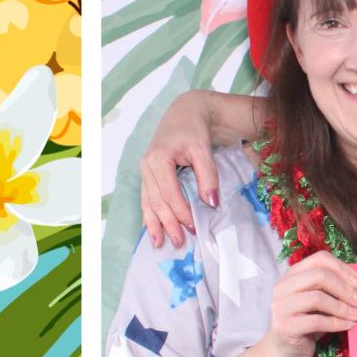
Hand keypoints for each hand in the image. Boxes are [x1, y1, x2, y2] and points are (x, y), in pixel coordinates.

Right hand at [141, 92, 218, 247]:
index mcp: (158, 159)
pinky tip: (151, 229)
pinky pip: (146, 197)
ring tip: (160, 243)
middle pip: (156, 201)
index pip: (169, 193)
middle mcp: (147, 166)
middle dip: (167, 223)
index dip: (181, 211)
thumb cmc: (194, 129)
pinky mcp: (148, 174)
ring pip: (148, 202)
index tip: (193, 226)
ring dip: (155, 223)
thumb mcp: (203, 149)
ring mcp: (145, 170)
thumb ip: (207, 175)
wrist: (185, 112)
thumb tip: (211, 203)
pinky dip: (149, 214)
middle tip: (179, 242)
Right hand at [258, 254, 356, 356]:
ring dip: (343, 307)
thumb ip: (332, 289)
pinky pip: (316, 321)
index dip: (343, 269)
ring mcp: (281, 306)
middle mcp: (283, 287)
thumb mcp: (319, 303)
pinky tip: (348, 325)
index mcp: (292, 275)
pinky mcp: (284, 326)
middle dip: (345, 288)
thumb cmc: (306, 325)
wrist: (284, 353)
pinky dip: (336, 323)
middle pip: (320, 275)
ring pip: (317, 298)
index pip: (320, 259)